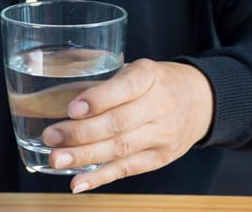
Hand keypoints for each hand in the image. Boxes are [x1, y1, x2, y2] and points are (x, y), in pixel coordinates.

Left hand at [41, 59, 213, 192]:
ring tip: (57, 159)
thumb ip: (103, 81)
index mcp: (149, 76)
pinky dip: (101, 177)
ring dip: (84, 157)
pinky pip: (128, 169)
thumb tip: (52, 95)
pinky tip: (78, 183)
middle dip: (81, 133)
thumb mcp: (136, 69)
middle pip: (118, 123)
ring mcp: (161, 135)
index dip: (98, 100)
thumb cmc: (155, 82)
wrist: (200, 100)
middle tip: (51, 137)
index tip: (72, 109)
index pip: (125, 87)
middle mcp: (159, 105)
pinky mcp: (160, 158)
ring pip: (120, 149)